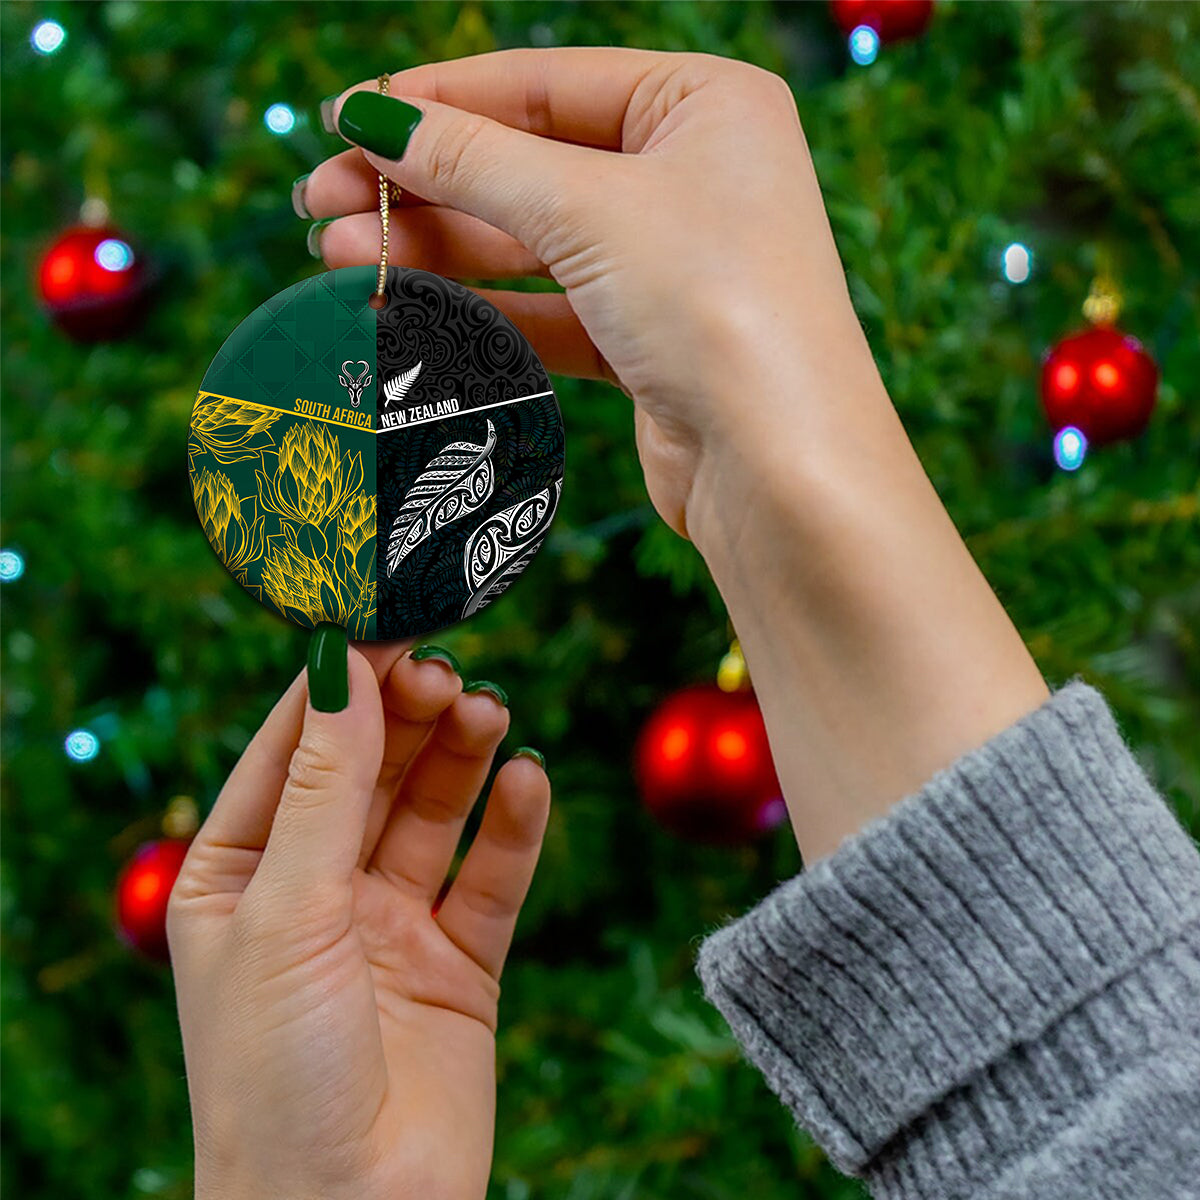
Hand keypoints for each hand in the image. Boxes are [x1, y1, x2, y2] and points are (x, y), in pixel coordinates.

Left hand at [168, 635, 549, 1199]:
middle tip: (448, 670)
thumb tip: (342, 667)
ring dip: (462, 757)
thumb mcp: (287, 911)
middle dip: (407, 717)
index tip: (386, 622)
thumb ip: (325, 787)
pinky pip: (491, 877)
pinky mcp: (459, 963)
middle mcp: (316, 892)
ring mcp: (390, 925)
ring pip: (433, 813)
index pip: (292, 751)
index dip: (339, 686)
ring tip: (489, 712)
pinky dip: (513, 826)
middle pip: (371, 771)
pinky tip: (528, 780)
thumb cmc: (275, 1075)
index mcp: (240, 876)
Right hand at [301, 48, 871, 545]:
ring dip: (437, 249)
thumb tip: (374, 118)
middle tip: (320, 203)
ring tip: (339, 257)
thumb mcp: (587, 209)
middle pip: (528, 164)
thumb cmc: (716, 307)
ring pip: (531, 242)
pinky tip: (405, 307)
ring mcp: (672, 262)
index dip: (437, 101)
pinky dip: (481, 309)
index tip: (344, 119)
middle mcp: (693, 175)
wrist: (781, 467)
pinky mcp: (650, 340)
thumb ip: (474, 161)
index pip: (544, 83)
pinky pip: (549, 309)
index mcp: (704, 103)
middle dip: (422, 184)